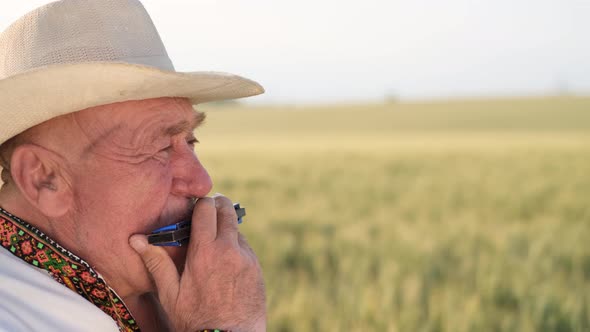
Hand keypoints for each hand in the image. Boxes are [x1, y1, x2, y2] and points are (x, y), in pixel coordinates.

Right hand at [129, 195, 265, 331]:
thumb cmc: (195, 321)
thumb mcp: (170, 294)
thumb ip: (156, 262)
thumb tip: (136, 239)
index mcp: (205, 252)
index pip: (206, 209)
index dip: (201, 204)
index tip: (197, 207)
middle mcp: (229, 249)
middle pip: (227, 210)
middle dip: (218, 206)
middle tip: (208, 213)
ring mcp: (247, 258)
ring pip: (237, 230)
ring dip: (227, 230)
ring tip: (214, 246)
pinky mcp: (257, 268)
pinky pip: (246, 249)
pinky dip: (236, 248)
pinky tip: (225, 264)